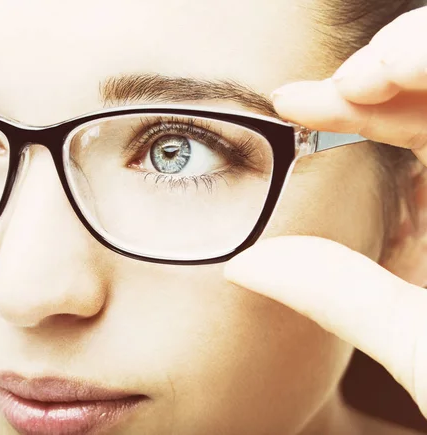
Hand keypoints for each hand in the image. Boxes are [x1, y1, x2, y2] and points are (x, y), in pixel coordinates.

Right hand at [222, 6, 426, 416]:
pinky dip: (392, 130)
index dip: (402, 59)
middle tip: (315, 97)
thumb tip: (250, 265)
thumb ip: (338, 296)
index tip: (332, 89)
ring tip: (320, 106)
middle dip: (378, 77)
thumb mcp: (425, 350)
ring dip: (377, 101)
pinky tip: (352, 134)